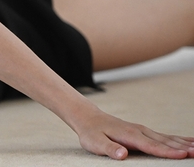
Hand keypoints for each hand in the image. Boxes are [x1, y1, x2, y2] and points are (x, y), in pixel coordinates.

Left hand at [74, 109, 193, 159]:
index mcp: (130, 136)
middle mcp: (140, 131)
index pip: (152, 146)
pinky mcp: (146, 132)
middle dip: (184, 148)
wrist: (89, 118)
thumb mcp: (95, 142)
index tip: (183, 155)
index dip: (168, 152)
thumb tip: (122, 154)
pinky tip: (191, 142)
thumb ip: (109, 149)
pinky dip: (180, 140)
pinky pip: (166, 137)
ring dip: (185, 143)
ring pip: (168, 138)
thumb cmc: (92, 133)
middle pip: (165, 142)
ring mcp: (144, 131)